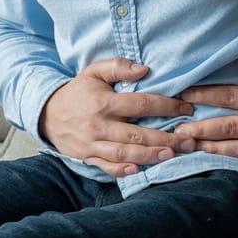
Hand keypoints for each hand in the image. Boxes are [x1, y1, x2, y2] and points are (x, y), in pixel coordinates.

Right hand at [39, 58, 195, 177]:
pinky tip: (138, 169)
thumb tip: (144, 69)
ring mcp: (92, 144)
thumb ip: (118, 67)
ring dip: (149, 156)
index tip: (186, 108)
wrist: (47, 113)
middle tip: (189, 140)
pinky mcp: (87, 157)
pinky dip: (122, 170)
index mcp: (103, 102)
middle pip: (136, 134)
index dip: (166, 107)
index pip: (140, 104)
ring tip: (172, 155)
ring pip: (124, 153)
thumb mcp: (94, 72)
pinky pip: (106, 167)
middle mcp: (98, 124)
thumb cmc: (78, 91)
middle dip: (165, 138)